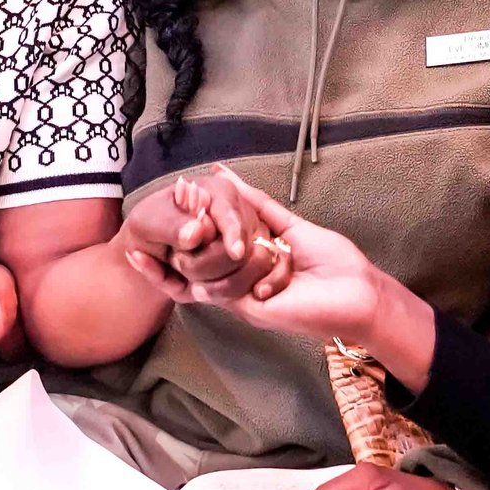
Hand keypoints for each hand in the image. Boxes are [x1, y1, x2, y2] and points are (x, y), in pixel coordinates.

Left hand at [117, 167, 282, 296]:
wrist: (151, 250)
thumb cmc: (150, 227)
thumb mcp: (147, 221)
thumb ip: (170, 225)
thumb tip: (196, 233)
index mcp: (221, 194)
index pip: (234, 216)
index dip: (234, 234)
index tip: (235, 252)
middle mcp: (243, 218)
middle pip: (238, 252)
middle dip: (200, 264)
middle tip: (175, 257)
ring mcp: (249, 245)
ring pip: (242, 275)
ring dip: (204, 281)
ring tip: (182, 267)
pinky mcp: (247, 271)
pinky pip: (240, 291)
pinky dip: (213, 295)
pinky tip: (193, 287)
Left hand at [125, 170, 387, 337]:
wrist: (353, 300)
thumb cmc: (309, 314)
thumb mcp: (260, 312)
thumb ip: (231, 298)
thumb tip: (196, 286)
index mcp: (237, 296)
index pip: (193, 282)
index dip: (165, 270)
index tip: (136, 255)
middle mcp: (247, 270)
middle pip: (208, 248)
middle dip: (186, 230)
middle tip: (163, 209)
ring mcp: (268, 246)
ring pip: (231, 224)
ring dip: (208, 207)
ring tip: (184, 188)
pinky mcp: (289, 228)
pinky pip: (261, 206)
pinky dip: (242, 190)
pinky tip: (221, 175)